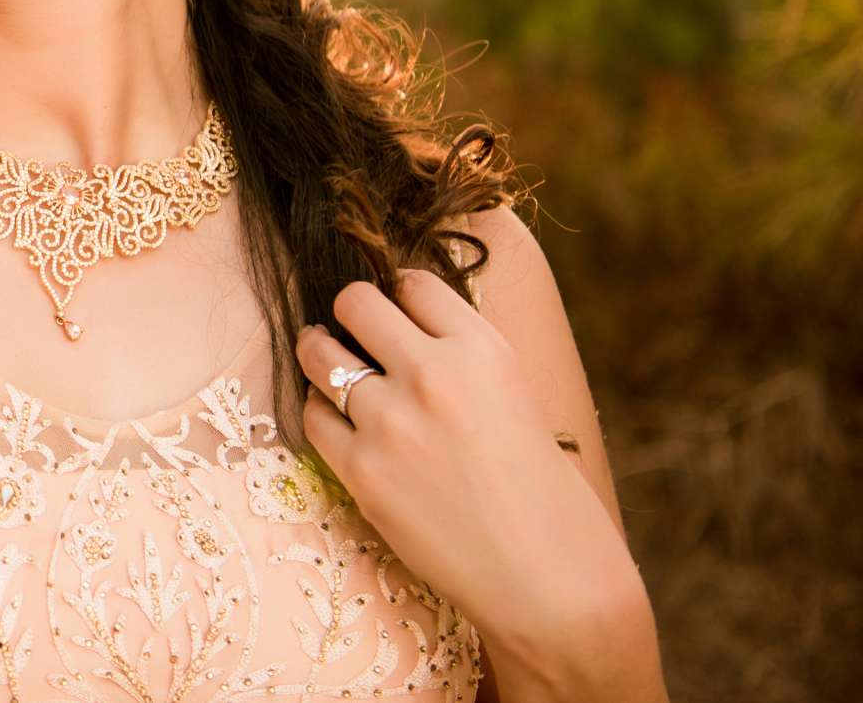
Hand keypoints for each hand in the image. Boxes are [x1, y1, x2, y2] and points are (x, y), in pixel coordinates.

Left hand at [295, 272, 647, 682]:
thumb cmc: (545, 495)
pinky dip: (321, 412)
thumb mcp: (518, 397)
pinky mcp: (360, 470)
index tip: (396, 311)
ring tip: (328, 361)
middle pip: (354, 301)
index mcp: (483, 349)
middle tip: (354, 331)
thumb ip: (464, 358)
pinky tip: (338, 421)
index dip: (400, 295)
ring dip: (322, 353)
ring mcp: (390, 421)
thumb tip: (409, 325)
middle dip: (350, 312)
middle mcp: (432, 373)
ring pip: (319, 353)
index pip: (413, 283)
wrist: (549, 581)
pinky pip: (313, 416)